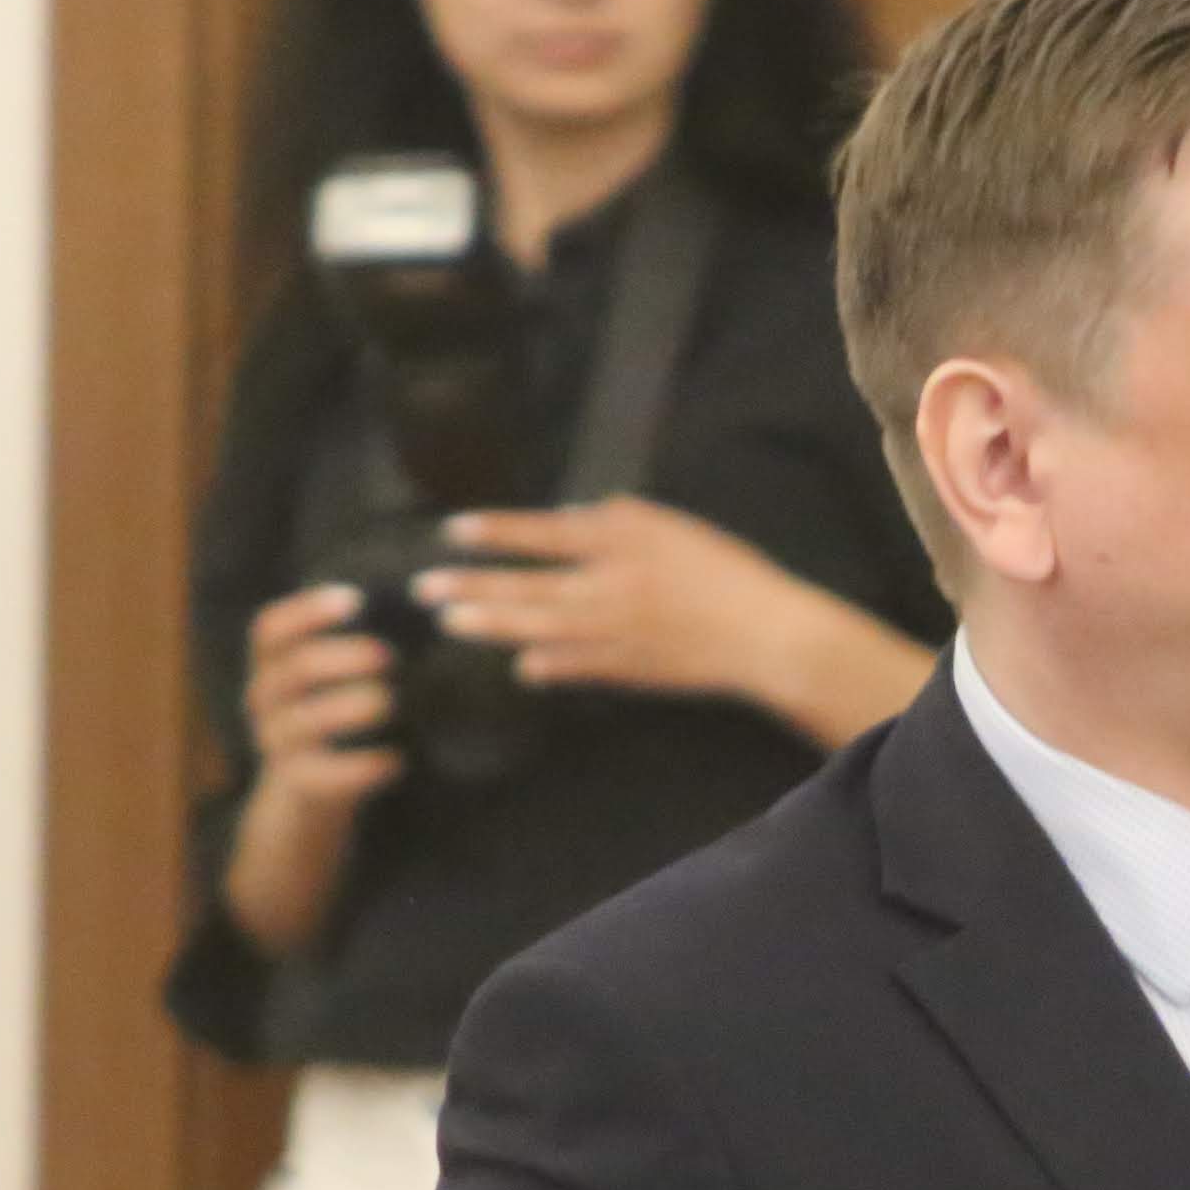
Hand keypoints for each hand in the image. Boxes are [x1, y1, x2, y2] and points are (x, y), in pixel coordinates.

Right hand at [240, 582, 402, 814]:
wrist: (309, 791)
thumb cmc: (335, 714)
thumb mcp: (332, 677)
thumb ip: (360, 641)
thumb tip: (429, 601)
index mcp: (271, 663)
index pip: (271, 628)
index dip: (308, 611)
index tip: (356, 599)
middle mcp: (264, 698)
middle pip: (295, 669)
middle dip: (342, 658)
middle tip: (388, 656)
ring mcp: (275, 742)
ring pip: (305, 721)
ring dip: (349, 708)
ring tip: (389, 703)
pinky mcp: (296, 782)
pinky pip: (323, 773)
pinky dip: (360, 766)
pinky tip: (395, 760)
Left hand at [419, 497, 932, 744]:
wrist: (765, 634)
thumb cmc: (726, 571)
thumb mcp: (675, 526)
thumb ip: (621, 519)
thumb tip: (574, 519)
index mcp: (621, 545)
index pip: (545, 535)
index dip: (497, 533)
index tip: (452, 532)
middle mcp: (608, 589)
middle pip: (528, 587)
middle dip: (473, 588)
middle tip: (424, 590)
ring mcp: (614, 635)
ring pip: (539, 629)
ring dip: (492, 627)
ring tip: (452, 624)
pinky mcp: (627, 670)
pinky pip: (576, 668)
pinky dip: (546, 666)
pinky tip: (518, 666)